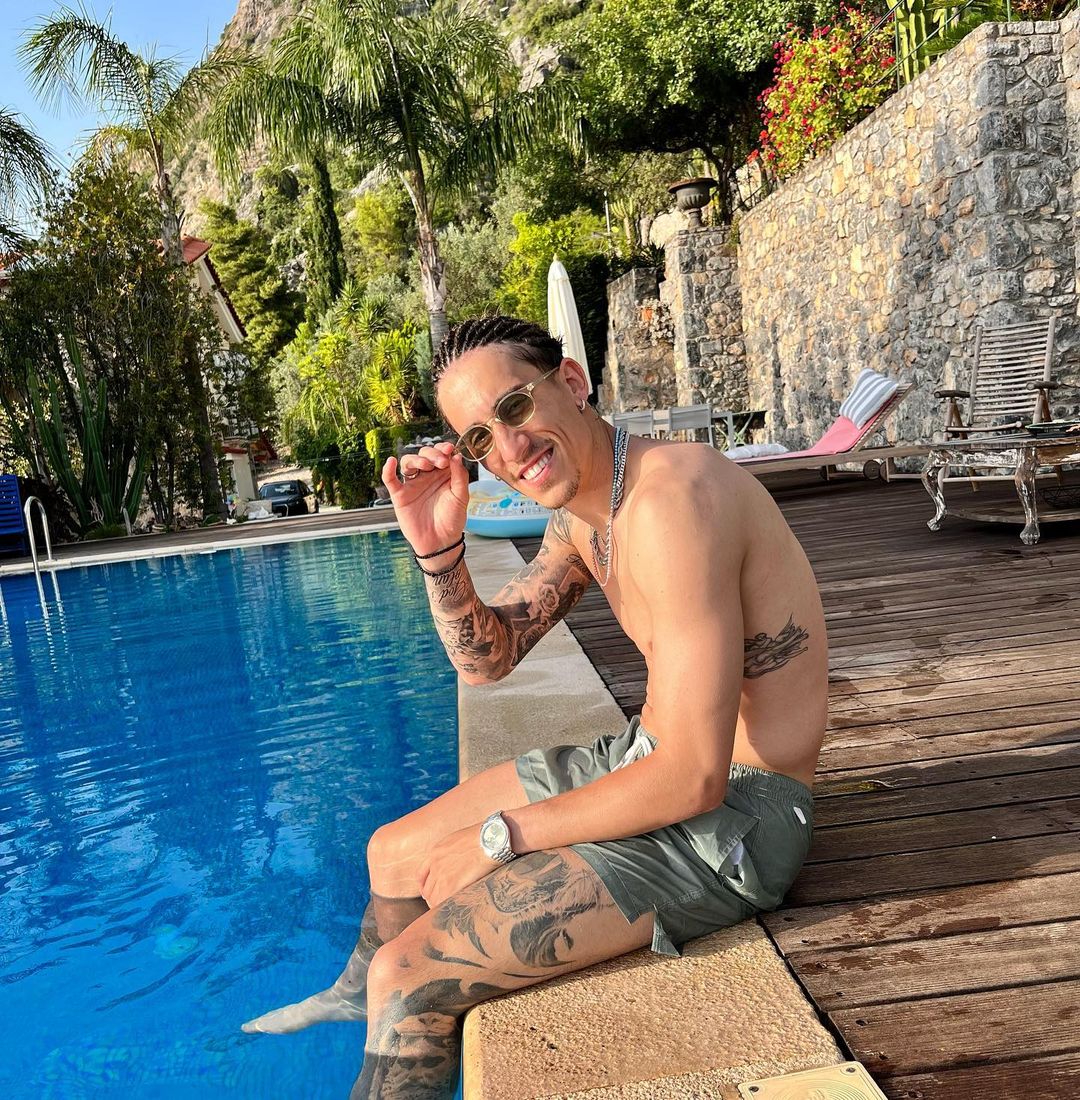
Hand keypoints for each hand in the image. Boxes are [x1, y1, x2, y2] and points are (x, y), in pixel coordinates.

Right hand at [382, 442, 469, 556]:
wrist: (441, 541)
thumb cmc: (452, 519)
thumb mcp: (461, 496)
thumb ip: (459, 476)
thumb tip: (456, 456)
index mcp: (443, 474)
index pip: (441, 453)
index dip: (443, 448)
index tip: (449, 449)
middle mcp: (427, 476)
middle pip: (424, 455)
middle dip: (432, 454)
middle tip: (441, 462)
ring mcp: (413, 484)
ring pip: (408, 462)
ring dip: (416, 459)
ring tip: (426, 465)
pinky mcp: (400, 495)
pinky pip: (390, 480)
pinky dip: (388, 470)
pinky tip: (391, 462)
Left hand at [417, 823, 499, 907]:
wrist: (488, 841)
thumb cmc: (480, 838)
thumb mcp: (456, 839)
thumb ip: (448, 852)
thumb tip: (453, 860)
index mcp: (435, 853)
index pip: (420, 874)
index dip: (424, 885)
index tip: (428, 890)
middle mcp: (435, 865)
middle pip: (426, 889)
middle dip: (432, 896)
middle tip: (439, 901)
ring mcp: (442, 876)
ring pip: (432, 898)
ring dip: (438, 904)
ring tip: (446, 908)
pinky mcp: (451, 886)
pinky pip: (441, 903)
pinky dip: (444, 908)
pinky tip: (451, 909)